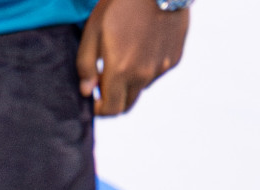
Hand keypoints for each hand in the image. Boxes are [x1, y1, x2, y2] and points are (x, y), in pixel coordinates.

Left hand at [77, 0, 188, 116]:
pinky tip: (140, 45)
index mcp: (121, 70)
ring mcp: (161, 69)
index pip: (110, 108)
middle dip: (112, 101)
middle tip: (101, 85)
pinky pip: (155, 73)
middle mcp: (144, 76)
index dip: (98, 109)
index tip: (91, 100)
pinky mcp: (174, 60)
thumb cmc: (120, 3)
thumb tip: (86, 89)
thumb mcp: (93, 28)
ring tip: (121, 56)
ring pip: (141, 88)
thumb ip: (86, 62)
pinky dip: (144, 69)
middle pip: (127, 105)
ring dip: (128, 82)